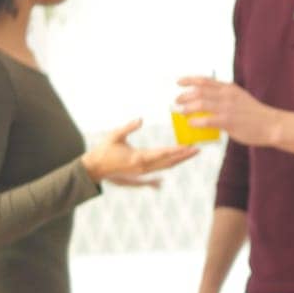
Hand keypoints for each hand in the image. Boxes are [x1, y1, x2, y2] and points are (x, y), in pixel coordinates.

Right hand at [81, 119, 197, 182]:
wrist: (95, 168)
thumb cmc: (104, 150)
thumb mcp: (115, 136)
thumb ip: (128, 127)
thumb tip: (140, 119)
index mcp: (139, 157)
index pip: (163, 153)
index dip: (178, 150)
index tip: (189, 146)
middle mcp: (144, 167)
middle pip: (169, 161)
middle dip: (185, 155)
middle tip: (198, 149)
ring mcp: (143, 172)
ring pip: (166, 166)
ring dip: (180, 160)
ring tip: (192, 152)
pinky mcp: (142, 173)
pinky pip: (160, 169)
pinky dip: (171, 164)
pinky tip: (180, 159)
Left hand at [175, 77, 282, 146]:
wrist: (271, 124)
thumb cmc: (255, 115)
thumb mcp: (240, 98)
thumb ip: (225, 98)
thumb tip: (208, 102)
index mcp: (229, 88)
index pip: (205, 80)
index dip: (189, 80)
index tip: (179, 82)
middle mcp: (227, 95)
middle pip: (199, 91)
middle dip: (184, 96)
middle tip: (177, 101)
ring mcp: (227, 108)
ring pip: (200, 103)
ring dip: (187, 108)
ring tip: (181, 112)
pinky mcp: (228, 121)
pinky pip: (207, 120)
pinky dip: (196, 121)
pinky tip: (191, 123)